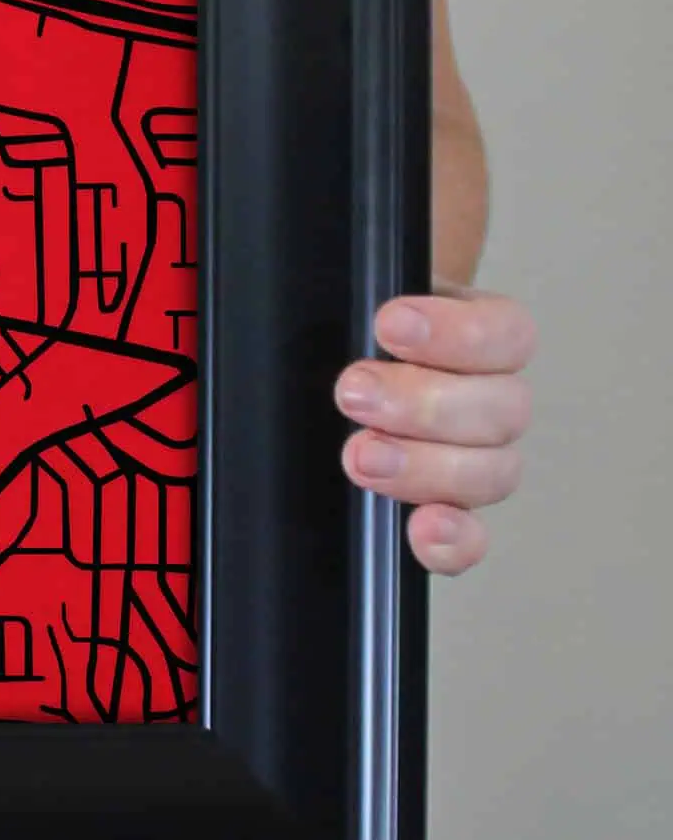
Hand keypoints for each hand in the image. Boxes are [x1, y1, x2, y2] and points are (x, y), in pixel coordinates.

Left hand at [334, 281, 534, 574]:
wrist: (335, 354)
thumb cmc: (351, 333)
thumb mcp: (358, 305)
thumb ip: (362, 306)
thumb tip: (357, 298)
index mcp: (479, 336)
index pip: (505, 334)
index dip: (457, 333)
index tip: (390, 324)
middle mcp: (487, 398)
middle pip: (501, 410)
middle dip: (422, 403)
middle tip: (354, 392)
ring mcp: (474, 458)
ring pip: (492, 471)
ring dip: (425, 467)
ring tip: (361, 453)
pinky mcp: (446, 508)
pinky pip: (470, 537)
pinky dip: (453, 541)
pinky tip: (423, 529)